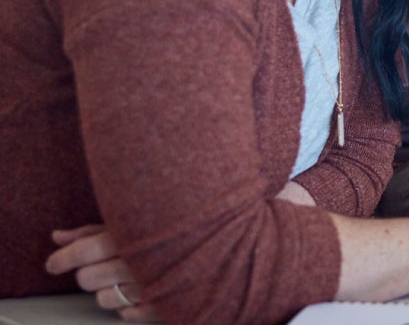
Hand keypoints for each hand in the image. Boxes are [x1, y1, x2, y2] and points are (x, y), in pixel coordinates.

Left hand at [45, 225, 161, 321]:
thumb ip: (92, 231)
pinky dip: (130, 305)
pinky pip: (127, 315)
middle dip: (89, 273)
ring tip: (127, 278)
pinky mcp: (161, 306)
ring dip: (110, 291)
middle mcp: (139, 263)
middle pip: (87, 279)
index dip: (63, 258)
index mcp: (132, 237)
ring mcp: (151, 287)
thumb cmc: (164, 234)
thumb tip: (57, 237)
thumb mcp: (130, 224)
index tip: (54, 264)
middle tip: (105, 265)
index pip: (84, 250)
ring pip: (103, 300)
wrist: (223, 247)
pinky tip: (142, 290)